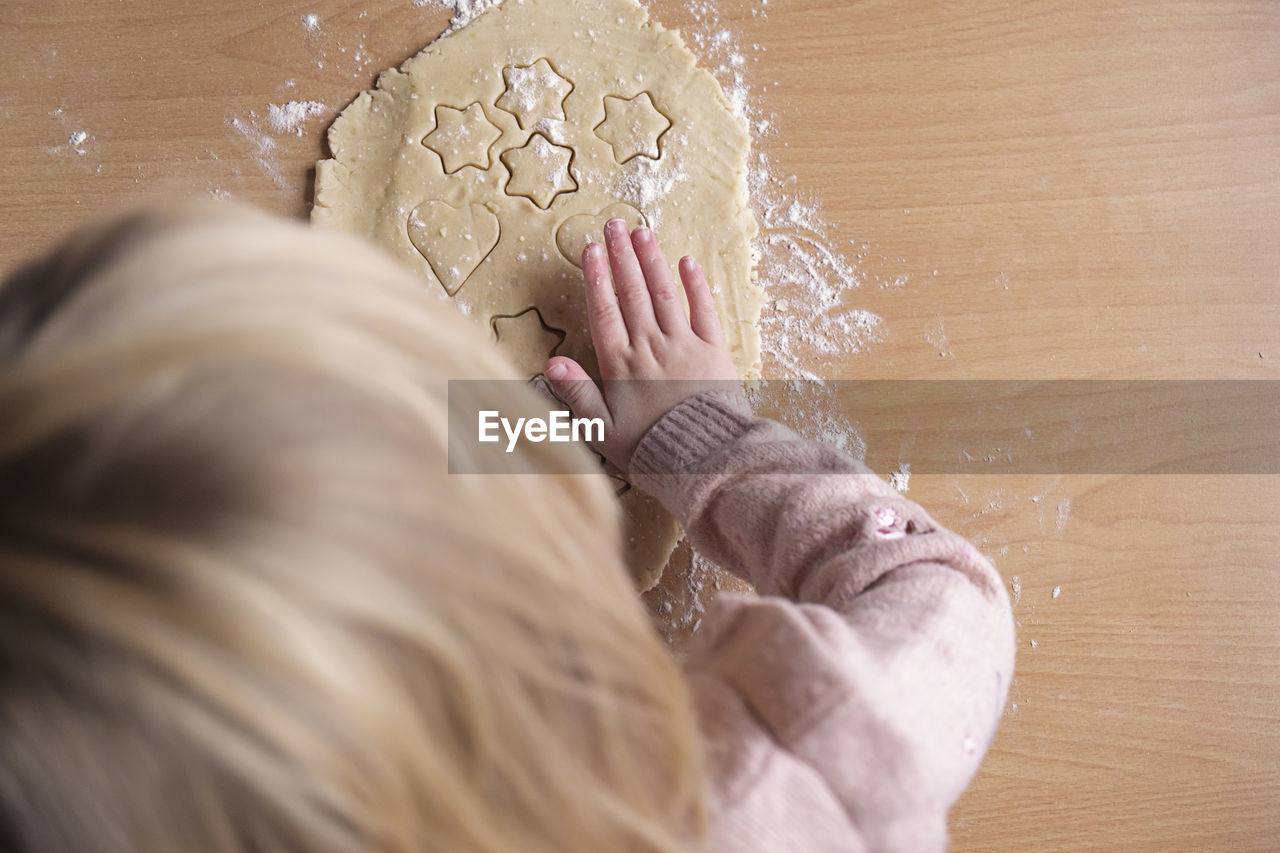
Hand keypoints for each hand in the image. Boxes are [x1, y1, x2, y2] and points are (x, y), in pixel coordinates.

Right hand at [543, 218, 738, 470]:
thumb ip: (577, 394)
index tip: (591, 248)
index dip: (596, 276)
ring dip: (652, 260)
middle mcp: (650, 347)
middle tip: (614, 224)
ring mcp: (684, 345)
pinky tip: (687, 262)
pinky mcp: (715, 351)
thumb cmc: (650, 450)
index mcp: (621, 365)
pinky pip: (704, 310)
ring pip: (664, 293)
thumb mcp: (603, 430)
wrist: (704, 459)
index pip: (604, 310)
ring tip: (641, 233)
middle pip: (633, 292)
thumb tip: (550, 364)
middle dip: (622, 256)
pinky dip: (696, 285)